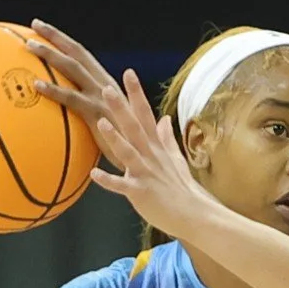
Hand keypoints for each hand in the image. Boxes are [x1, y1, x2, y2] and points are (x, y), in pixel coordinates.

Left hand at [27, 21, 208, 236]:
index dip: (136, 93)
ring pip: (128, 152)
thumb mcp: (174, 159)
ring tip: (101, 122)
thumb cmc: (181, 189)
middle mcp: (151, 155)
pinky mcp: (141, 193)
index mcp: (156, 146)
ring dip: (115, 137)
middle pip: (134, 127)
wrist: (194, 215)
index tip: (128, 72)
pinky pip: (122, 186)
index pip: (145, 114)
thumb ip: (166, 137)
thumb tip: (164, 118)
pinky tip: (94, 174)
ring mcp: (146, 173)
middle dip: (120, 107)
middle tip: (107, 87)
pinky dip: (109, 180)